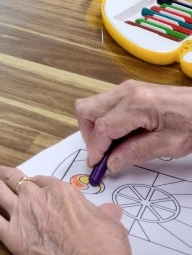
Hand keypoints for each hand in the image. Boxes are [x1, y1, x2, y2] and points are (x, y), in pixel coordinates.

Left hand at [0, 166, 134, 254]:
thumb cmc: (107, 247)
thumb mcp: (111, 224)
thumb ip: (106, 214)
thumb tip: (112, 211)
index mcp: (61, 191)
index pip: (40, 180)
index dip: (33, 183)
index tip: (31, 187)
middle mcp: (37, 197)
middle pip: (13, 179)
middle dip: (3, 176)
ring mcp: (22, 215)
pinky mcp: (13, 237)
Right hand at [77, 80, 191, 172]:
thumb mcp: (168, 145)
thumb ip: (136, 152)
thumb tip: (111, 162)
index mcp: (137, 104)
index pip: (102, 127)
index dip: (95, 149)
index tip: (96, 166)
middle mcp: (127, 91)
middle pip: (87, 109)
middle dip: (89, 135)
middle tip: (102, 155)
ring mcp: (127, 88)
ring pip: (92, 105)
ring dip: (95, 128)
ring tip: (112, 147)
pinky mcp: (130, 90)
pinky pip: (105, 104)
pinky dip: (104, 121)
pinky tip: (120, 136)